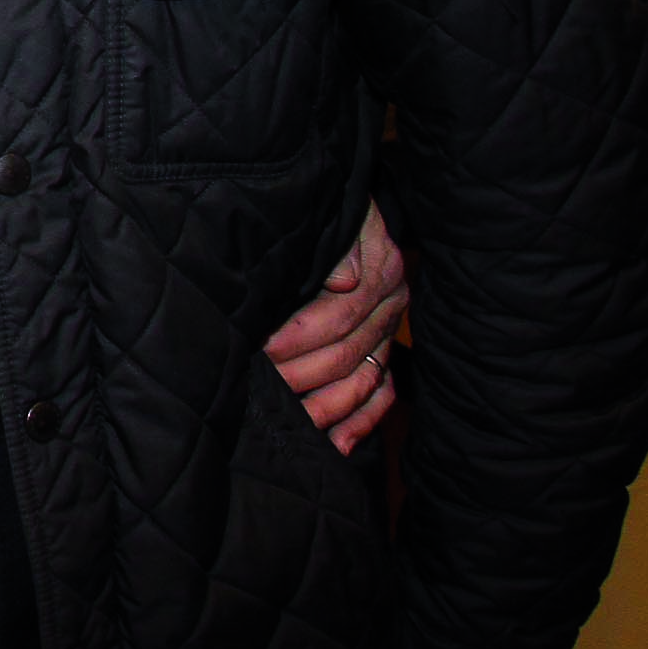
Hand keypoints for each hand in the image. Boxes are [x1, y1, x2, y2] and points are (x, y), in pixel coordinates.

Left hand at [264, 202, 406, 454]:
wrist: (348, 203)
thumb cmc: (331, 207)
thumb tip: (344, 281)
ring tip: (293, 426)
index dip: (297, 337)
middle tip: (260, 390)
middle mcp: (389, 305)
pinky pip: (382, 394)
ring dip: (327, 409)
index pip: (338, 315)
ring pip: (364, 382)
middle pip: (347, 355)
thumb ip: (336, 248)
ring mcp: (389, 331)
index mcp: (379, 272)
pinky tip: (338, 446)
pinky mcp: (385, 349)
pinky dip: (361, 422)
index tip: (258, 349)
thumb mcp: (335, 215)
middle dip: (300, 377)